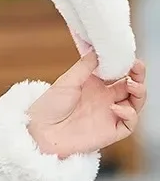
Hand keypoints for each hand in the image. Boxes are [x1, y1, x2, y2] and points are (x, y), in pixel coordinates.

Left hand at [26, 52, 146, 158]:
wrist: (42, 131)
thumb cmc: (50, 105)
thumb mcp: (67, 80)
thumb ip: (85, 66)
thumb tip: (98, 49)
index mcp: (95, 84)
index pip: (118, 73)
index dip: (127, 65)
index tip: (130, 57)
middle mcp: (105, 99)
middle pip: (131, 87)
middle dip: (138, 76)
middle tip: (138, 68)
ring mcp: (109, 115)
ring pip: (135, 104)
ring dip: (139, 93)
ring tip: (132, 84)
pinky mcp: (111, 131)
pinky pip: (129, 124)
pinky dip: (129, 114)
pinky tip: (116, 107)